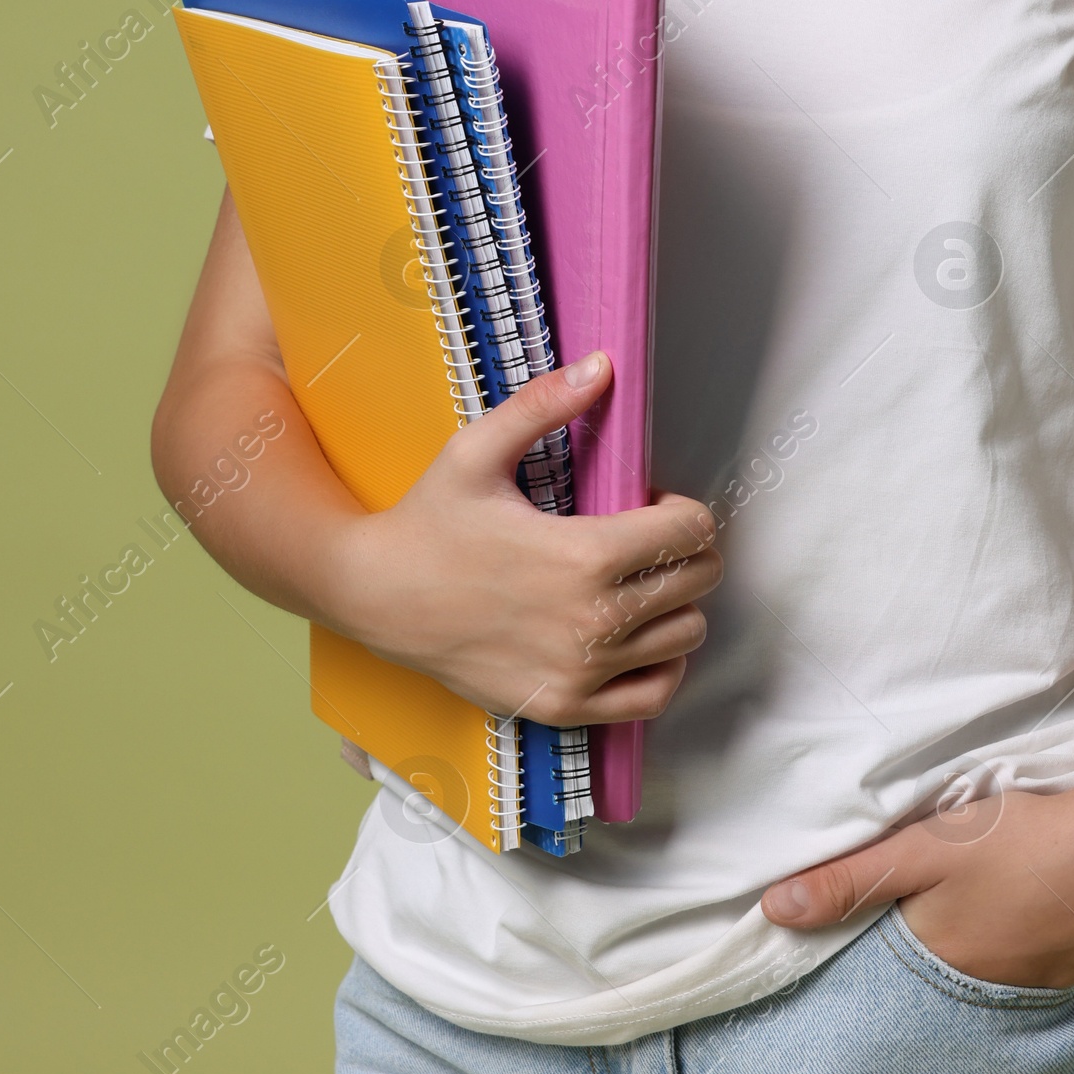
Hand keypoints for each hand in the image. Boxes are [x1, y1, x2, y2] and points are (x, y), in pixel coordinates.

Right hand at [330, 351, 722, 726]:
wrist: (375, 597)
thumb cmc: (427, 523)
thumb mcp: (477, 450)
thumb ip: (543, 405)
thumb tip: (601, 366)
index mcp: (584, 555)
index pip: (690, 531)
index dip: (683, 508)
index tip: (652, 503)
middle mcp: (592, 621)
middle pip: (697, 581)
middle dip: (685, 550)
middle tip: (646, 538)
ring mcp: (580, 671)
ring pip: (684, 636)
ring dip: (674, 604)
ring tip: (637, 582)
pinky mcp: (564, 706)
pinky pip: (653, 695)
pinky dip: (660, 665)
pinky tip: (635, 635)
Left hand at [761, 778, 1073, 989]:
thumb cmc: (1020, 841)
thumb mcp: (925, 848)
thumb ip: (853, 877)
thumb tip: (773, 912)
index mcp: (940, 958)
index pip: (891, 953)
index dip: (882, 924)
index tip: (880, 901)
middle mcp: (986, 985)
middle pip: (941, 955)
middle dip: (933, 927)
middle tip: (939, 881)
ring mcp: (1039, 978)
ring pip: (989, 954)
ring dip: (982, 926)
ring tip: (985, 883)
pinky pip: (1033, 953)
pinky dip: (1024, 927)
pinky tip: (1031, 892)